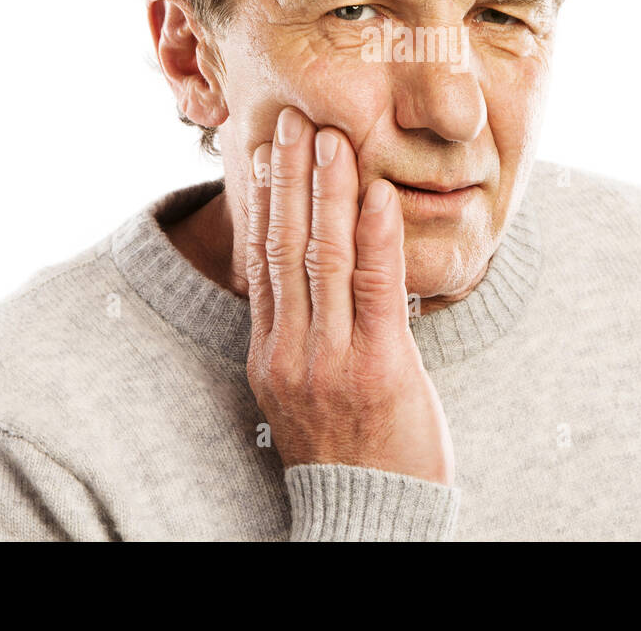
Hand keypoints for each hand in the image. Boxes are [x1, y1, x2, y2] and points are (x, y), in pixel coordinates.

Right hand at [244, 105, 454, 485]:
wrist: (368, 518)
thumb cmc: (347, 452)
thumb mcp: (301, 394)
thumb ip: (299, 337)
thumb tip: (303, 285)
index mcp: (270, 355)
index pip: (261, 262)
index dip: (264, 203)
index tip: (264, 153)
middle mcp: (291, 351)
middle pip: (285, 247)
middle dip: (291, 178)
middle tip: (294, 121)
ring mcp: (332, 358)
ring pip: (325, 257)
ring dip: (329, 191)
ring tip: (332, 138)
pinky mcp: (380, 366)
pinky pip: (376, 288)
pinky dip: (376, 236)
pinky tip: (377, 194)